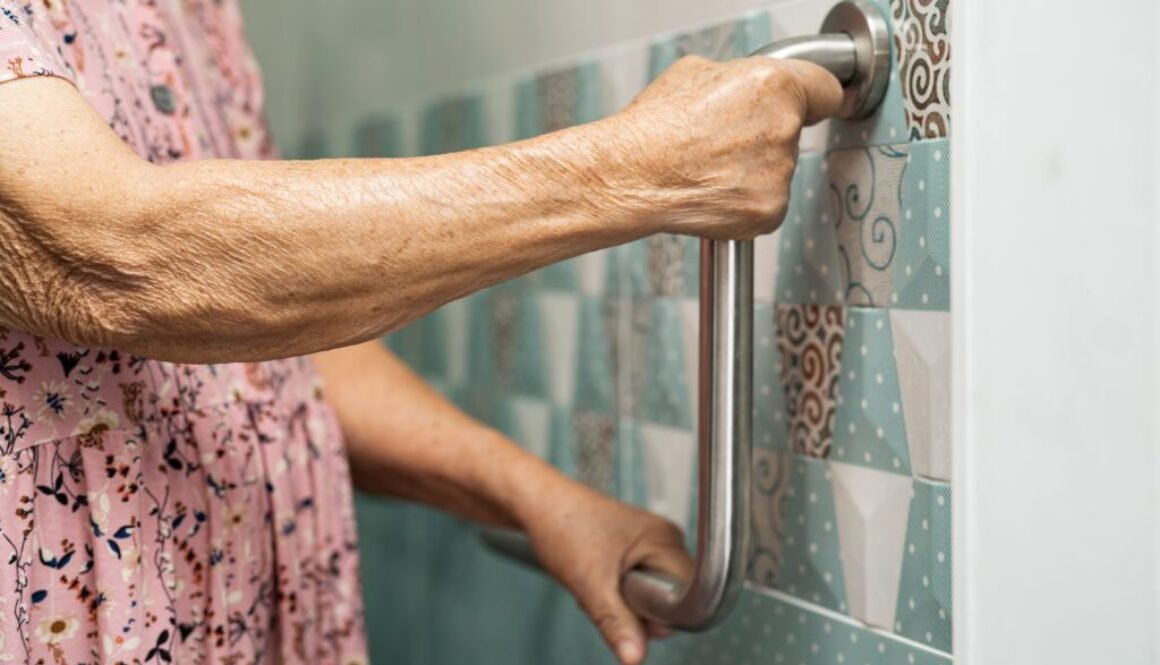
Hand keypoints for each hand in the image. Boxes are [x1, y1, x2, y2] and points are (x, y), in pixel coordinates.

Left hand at [521, 480, 693, 664]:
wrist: (535, 503)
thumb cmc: (561, 524)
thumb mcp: (590, 583)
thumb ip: (616, 623)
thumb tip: (635, 657)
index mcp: (665, 540)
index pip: (688, 594)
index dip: (661, 613)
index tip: (633, 610)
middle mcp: (663, 539)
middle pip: (669, 597)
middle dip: (637, 609)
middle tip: (607, 591)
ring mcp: (648, 543)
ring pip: (649, 595)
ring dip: (621, 601)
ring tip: (596, 580)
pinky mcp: (633, 549)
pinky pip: (635, 585)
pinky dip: (614, 592)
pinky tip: (595, 579)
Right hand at [600, 55, 842, 239]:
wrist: (632, 176)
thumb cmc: (655, 127)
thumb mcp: (695, 74)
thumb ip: (736, 79)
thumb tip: (745, 88)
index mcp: (774, 86)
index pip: (825, 90)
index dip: (815, 97)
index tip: (818, 105)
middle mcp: (784, 129)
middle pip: (792, 131)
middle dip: (764, 135)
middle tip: (723, 140)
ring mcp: (779, 174)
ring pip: (777, 169)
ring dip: (752, 169)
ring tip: (708, 166)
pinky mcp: (769, 211)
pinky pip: (766, 202)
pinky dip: (744, 200)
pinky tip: (712, 190)